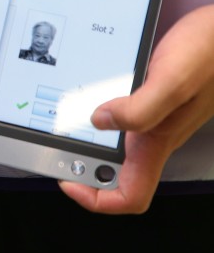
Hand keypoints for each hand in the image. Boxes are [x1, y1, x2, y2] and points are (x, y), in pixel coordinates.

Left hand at [60, 4, 213, 212]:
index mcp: (158, 141)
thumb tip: (100, 121)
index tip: (69, 182)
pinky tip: (83, 92)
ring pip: (117, 144)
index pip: (132, 196)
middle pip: (117, 173)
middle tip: (54, 146)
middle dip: (83, 167)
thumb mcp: (172, 80)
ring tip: (59, 122)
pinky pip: (121, 115)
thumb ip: (140, 107)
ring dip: (87, 139)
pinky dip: (97, 111)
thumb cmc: (208, 52)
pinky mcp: (151, 96)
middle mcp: (155, 134)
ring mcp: (154, 116)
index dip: (98, 200)